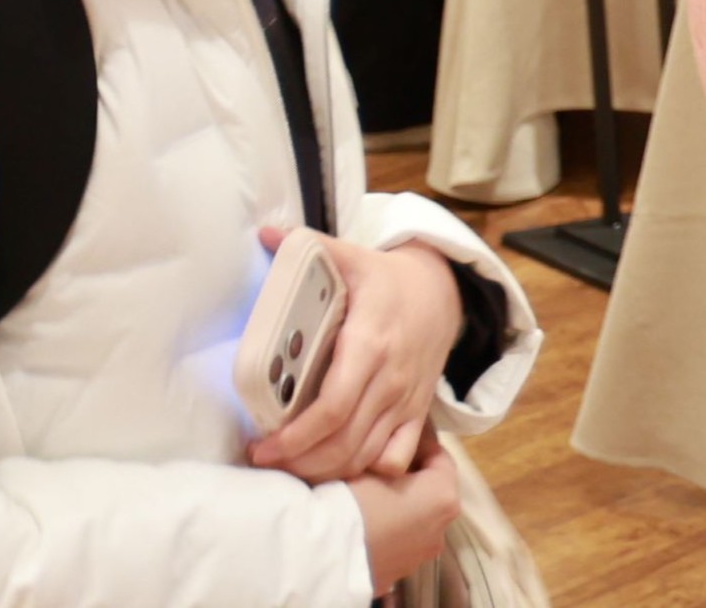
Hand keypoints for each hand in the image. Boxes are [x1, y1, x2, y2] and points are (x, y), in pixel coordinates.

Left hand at [245, 232, 465, 486]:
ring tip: (288, 468)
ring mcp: (406, 403)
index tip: (263, 444)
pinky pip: (396, 459)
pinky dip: (366, 471)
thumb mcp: (350, 255)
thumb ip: (307, 244)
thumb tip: (265, 233)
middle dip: (302, 462)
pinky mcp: (417, 415)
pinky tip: (335, 468)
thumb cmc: (386, 279)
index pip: (334, 406)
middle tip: (264, 461)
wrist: (443, 294)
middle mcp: (390, 381)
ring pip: (367, 456)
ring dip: (327, 471)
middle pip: (346, 441)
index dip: (298, 435)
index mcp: (369, 344)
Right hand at [341, 435, 459, 590]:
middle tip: (379, 465)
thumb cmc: (351, 498)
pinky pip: (399, 543)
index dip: (419, 443)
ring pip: (416, 520)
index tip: (395, 437)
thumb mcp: (367, 460)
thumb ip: (386, 452)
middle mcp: (440, 529)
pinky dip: (387, 531)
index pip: (441, 458)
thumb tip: (385, 447)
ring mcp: (421, 556)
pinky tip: (362, 523)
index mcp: (441, 497)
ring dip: (399, 507)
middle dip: (410, 477)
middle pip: (431, 492)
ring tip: (367, 496)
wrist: (325, 552)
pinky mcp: (401, 573)